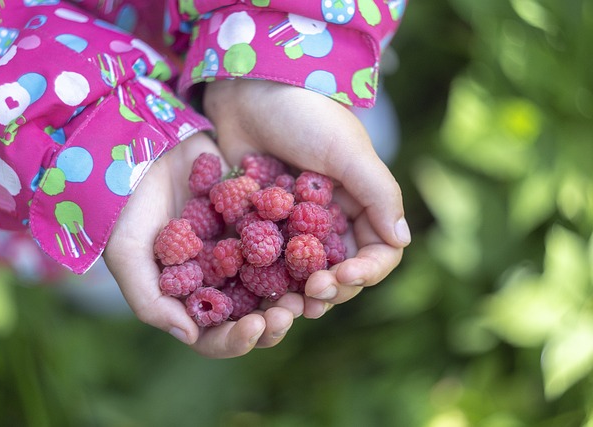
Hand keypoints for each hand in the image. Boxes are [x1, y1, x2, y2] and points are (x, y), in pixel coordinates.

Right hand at [103, 133, 296, 357]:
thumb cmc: (126, 203)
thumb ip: (150, 300)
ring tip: (311, 285)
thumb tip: (189, 335)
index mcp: (187, 298)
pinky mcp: (255, 221)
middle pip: (251, 315)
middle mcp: (216, 280)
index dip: (236, 340)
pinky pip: (283, 240)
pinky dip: (300, 248)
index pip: (214, 336)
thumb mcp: (126, 253)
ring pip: (275, 283)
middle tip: (291, 311)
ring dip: (294, 290)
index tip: (256, 326)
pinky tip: (314, 247)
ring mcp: (238, 251)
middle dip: (273, 320)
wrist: (143, 147)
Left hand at [203, 79, 410, 317]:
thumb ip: (379, 194)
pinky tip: (260, 292)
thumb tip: (402, 242)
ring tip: (289, 306)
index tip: (342, 277)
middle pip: (342, 271)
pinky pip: (269, 261)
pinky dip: (269, 279)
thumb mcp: (348, 151)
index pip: (378, 253)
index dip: (367, 272)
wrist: (249, 88)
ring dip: (301, 294)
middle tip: (311, 296)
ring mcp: (294, 226)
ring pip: (306, 274)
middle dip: (333, 289)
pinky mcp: (260, 225)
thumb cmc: (304, 115)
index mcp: (360, 204)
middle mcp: (331, 220)